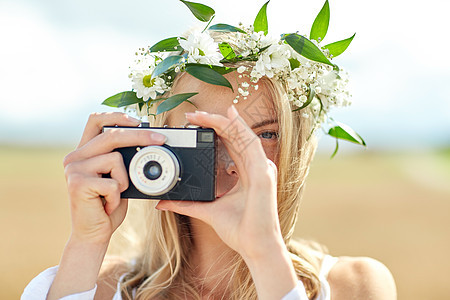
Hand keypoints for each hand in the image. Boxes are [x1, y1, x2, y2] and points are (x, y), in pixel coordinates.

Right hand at [63, 112, 166, 245]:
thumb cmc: (108, 205)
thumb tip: (150, 142)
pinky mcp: (78, 184)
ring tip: (114, 195)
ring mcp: (74, 169)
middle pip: (111, 135)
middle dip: (140, 135)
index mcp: (83, 151)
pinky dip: (118, 197)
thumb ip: (123, 160)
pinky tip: (107, 205)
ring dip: (124, 181)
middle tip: (161, 139)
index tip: (139, 120)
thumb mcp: (118, 178)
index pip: (95, 120)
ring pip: (115, 159)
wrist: (93, 234)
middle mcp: (74, 157)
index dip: (118, 116)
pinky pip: (113, 183)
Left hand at [156, 106, 282, 259]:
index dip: (216, 130)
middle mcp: (256, 167)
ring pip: (243, 135)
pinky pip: (251, 144)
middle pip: (236, 136)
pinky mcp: (263, 174)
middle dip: (215, 122)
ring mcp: (262, 169)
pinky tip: (228, 118)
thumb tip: (163, 203)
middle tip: (192, 114)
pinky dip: (239, 129)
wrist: (255, 247)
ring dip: (223, 121)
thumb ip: (186, 203)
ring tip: (202, 114)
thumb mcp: (207, 211)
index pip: (232, 144)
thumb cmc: (240, 230)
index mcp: (247, 173)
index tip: (195, 123)